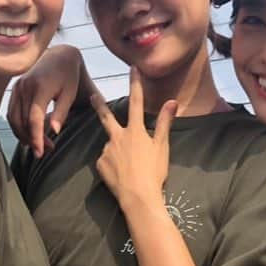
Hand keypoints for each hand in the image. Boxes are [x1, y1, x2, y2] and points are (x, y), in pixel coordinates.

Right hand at [8, 45, 88, 156]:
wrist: (59, 57)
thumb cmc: (68, 77)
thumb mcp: (70, 94)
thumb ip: (61, 112)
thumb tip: (54, 131)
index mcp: (40, 87)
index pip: (34, 118)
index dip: (36, 137)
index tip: (40, 152)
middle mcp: (24, 87)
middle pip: (22, 121)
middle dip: (31, 139)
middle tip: (45, 151)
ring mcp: (17, 87)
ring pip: (14, 119)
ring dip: (23, 135)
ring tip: (38, 145)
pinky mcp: (14, 89)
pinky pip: (12, 112)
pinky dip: (18, 126)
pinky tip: (29, 134)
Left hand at [90, 67, 176, 208]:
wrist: (138, 196)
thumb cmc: (154, 172)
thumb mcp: (162, 147)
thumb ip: (164, 123)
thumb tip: (173, 102)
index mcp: (135, 131)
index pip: (136, 102)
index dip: (135, 84)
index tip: (133, 69)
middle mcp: (118, 137)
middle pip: (107, 117)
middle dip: (99, 105)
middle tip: (92, 95)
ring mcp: (106, 150)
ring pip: (112, 145)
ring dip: (118, 151)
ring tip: (130, 167)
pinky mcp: (100, 164)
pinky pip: (106, 161)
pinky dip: (113, 164)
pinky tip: (122, 174)